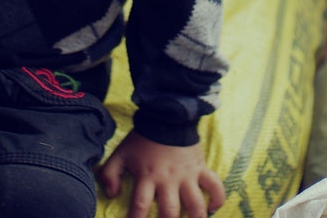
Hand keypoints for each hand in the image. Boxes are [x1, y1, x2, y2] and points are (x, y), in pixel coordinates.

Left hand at [98, 131, 225, 217]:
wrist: (166, 117)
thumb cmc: (142, 139)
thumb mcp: (120, 154)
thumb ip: (109, 174)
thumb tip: (111, 195)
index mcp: (148, 177)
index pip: (140, 206)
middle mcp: (169, 180)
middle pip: (170, 211)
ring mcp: (187, 175)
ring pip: (195, 204)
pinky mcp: (201, 168)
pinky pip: (214, 185)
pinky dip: (217, 198)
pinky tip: (212, 208)